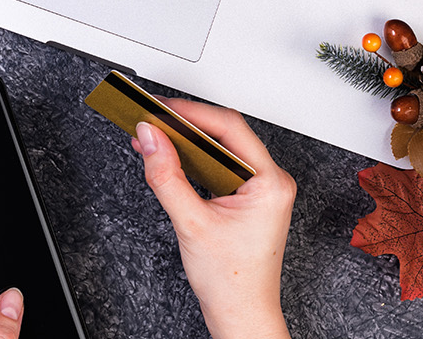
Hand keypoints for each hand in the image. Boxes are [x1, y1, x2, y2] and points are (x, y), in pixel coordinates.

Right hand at [130, 98, 295, 338]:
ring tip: (155, 137)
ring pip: (222, 150)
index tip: (161, 108)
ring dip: (187, 142)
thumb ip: (167, 176)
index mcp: (270, 183)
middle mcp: (271, 182)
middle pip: (226, 134)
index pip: (229, 128)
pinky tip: (172, 159)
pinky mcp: (249, 198)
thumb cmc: (231, 281)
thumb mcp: (191, 224)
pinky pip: (220, 167)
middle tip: (152, 119)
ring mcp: (262, 190)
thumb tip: (151, 139)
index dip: (191, 113)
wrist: (241, 313)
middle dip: (186, 124)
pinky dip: (194, 161)